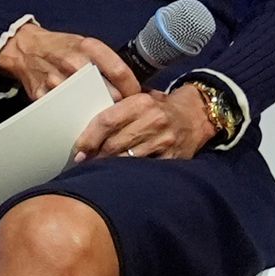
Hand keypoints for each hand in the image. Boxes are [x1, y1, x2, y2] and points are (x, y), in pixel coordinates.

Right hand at [0, 22, 132, 101]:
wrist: (25, 49)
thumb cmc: (60, 47)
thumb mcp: (85, 44)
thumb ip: (106, 61)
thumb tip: (131, 83)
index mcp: (87, 47)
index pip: (120, 72)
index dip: (133, 88)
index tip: (138, 97)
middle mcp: (73, 62)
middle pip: (108, 92)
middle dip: (118, 103)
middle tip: (123, 108)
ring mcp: (57, 80)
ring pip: (89, 105)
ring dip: (98, 112)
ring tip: (101, 112)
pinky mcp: (44, 94)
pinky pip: (67, 111)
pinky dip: (77, 116)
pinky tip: (81, 113)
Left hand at [75, 84, 217, 162]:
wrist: (196, 115)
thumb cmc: (158, 108)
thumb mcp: (138, 100)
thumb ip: (115, 111)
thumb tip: (80, 129)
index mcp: (141, 102)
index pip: (106, 121)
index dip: (88, 138)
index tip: (78, 150)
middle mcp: (154, 120)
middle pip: (114, 143)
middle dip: (96, 155)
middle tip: (85, 162)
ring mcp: (165, 140)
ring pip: (127, 158)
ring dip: (110, 166)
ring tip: (99, 168)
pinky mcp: (173, 157)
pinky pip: (146, 168)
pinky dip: (131, 172)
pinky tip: (122, 175)